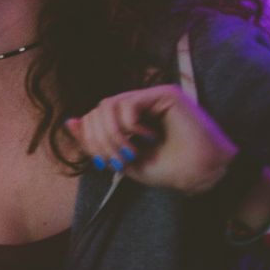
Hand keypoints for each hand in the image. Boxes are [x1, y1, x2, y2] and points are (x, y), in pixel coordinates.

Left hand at [64, 84, 236, 195]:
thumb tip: (70, 121)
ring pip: (108, 105)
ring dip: (112, 134)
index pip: (93, 117)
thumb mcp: (122, 159)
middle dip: (99, 140)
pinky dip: (129, 125)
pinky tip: (147, 137)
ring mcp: (152, 97)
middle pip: (97, 110)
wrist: (200, 175)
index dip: (90, 139)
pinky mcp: (165, 94)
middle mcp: (140, 104)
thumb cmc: (167, 170)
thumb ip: (96, 142)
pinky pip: (128, 103)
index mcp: (129, 118)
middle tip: (117, 160)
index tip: (104, 163)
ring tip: (130, 152)